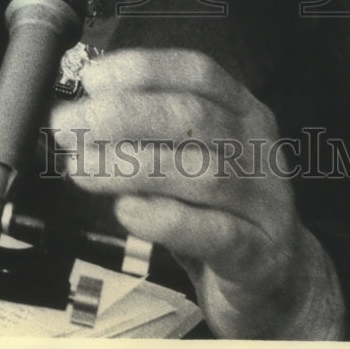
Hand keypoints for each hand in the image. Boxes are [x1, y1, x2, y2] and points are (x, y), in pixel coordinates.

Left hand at [50, 49, 343, 338]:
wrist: (276, 279)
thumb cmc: (219, 206)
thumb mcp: (191, 154)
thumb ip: (150, 131)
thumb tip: (84, 110)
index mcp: (241, 109)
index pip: (197, 72)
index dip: (141, 70)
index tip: (91, 80)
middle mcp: (256, 145)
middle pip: (193, 116)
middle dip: (123, 115)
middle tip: (72, 125)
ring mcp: (262, 199)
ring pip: (198, 172)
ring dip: (130, 166)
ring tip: (82, 169)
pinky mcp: (257, 252)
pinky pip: (211, 231)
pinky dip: (162, 219)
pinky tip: (126, 211)